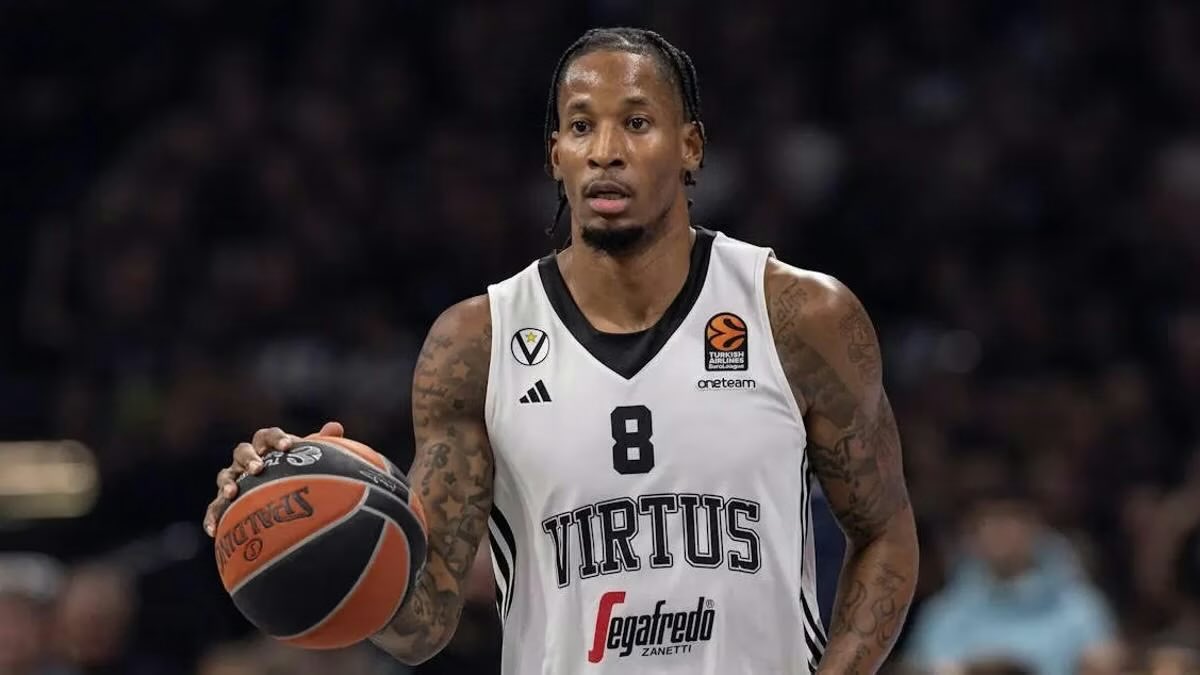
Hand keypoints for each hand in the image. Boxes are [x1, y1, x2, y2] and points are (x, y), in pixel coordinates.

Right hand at [203, 420, 344, 536]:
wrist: (279, 497)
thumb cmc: (296, 474)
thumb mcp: (309, 460)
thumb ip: (321, 444)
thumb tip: (336, 427)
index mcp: (266, 446)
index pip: (268, 436)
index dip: (276, 439)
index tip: (288, 446)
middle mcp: (246, 459)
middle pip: (242, 451)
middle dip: (249, 458)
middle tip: (258, 468)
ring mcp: (234, 479)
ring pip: (224, 475)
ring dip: (227, 482)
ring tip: (232, 493)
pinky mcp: (224, 502)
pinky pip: (214, 508)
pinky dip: (212, 516)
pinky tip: (213, 530)